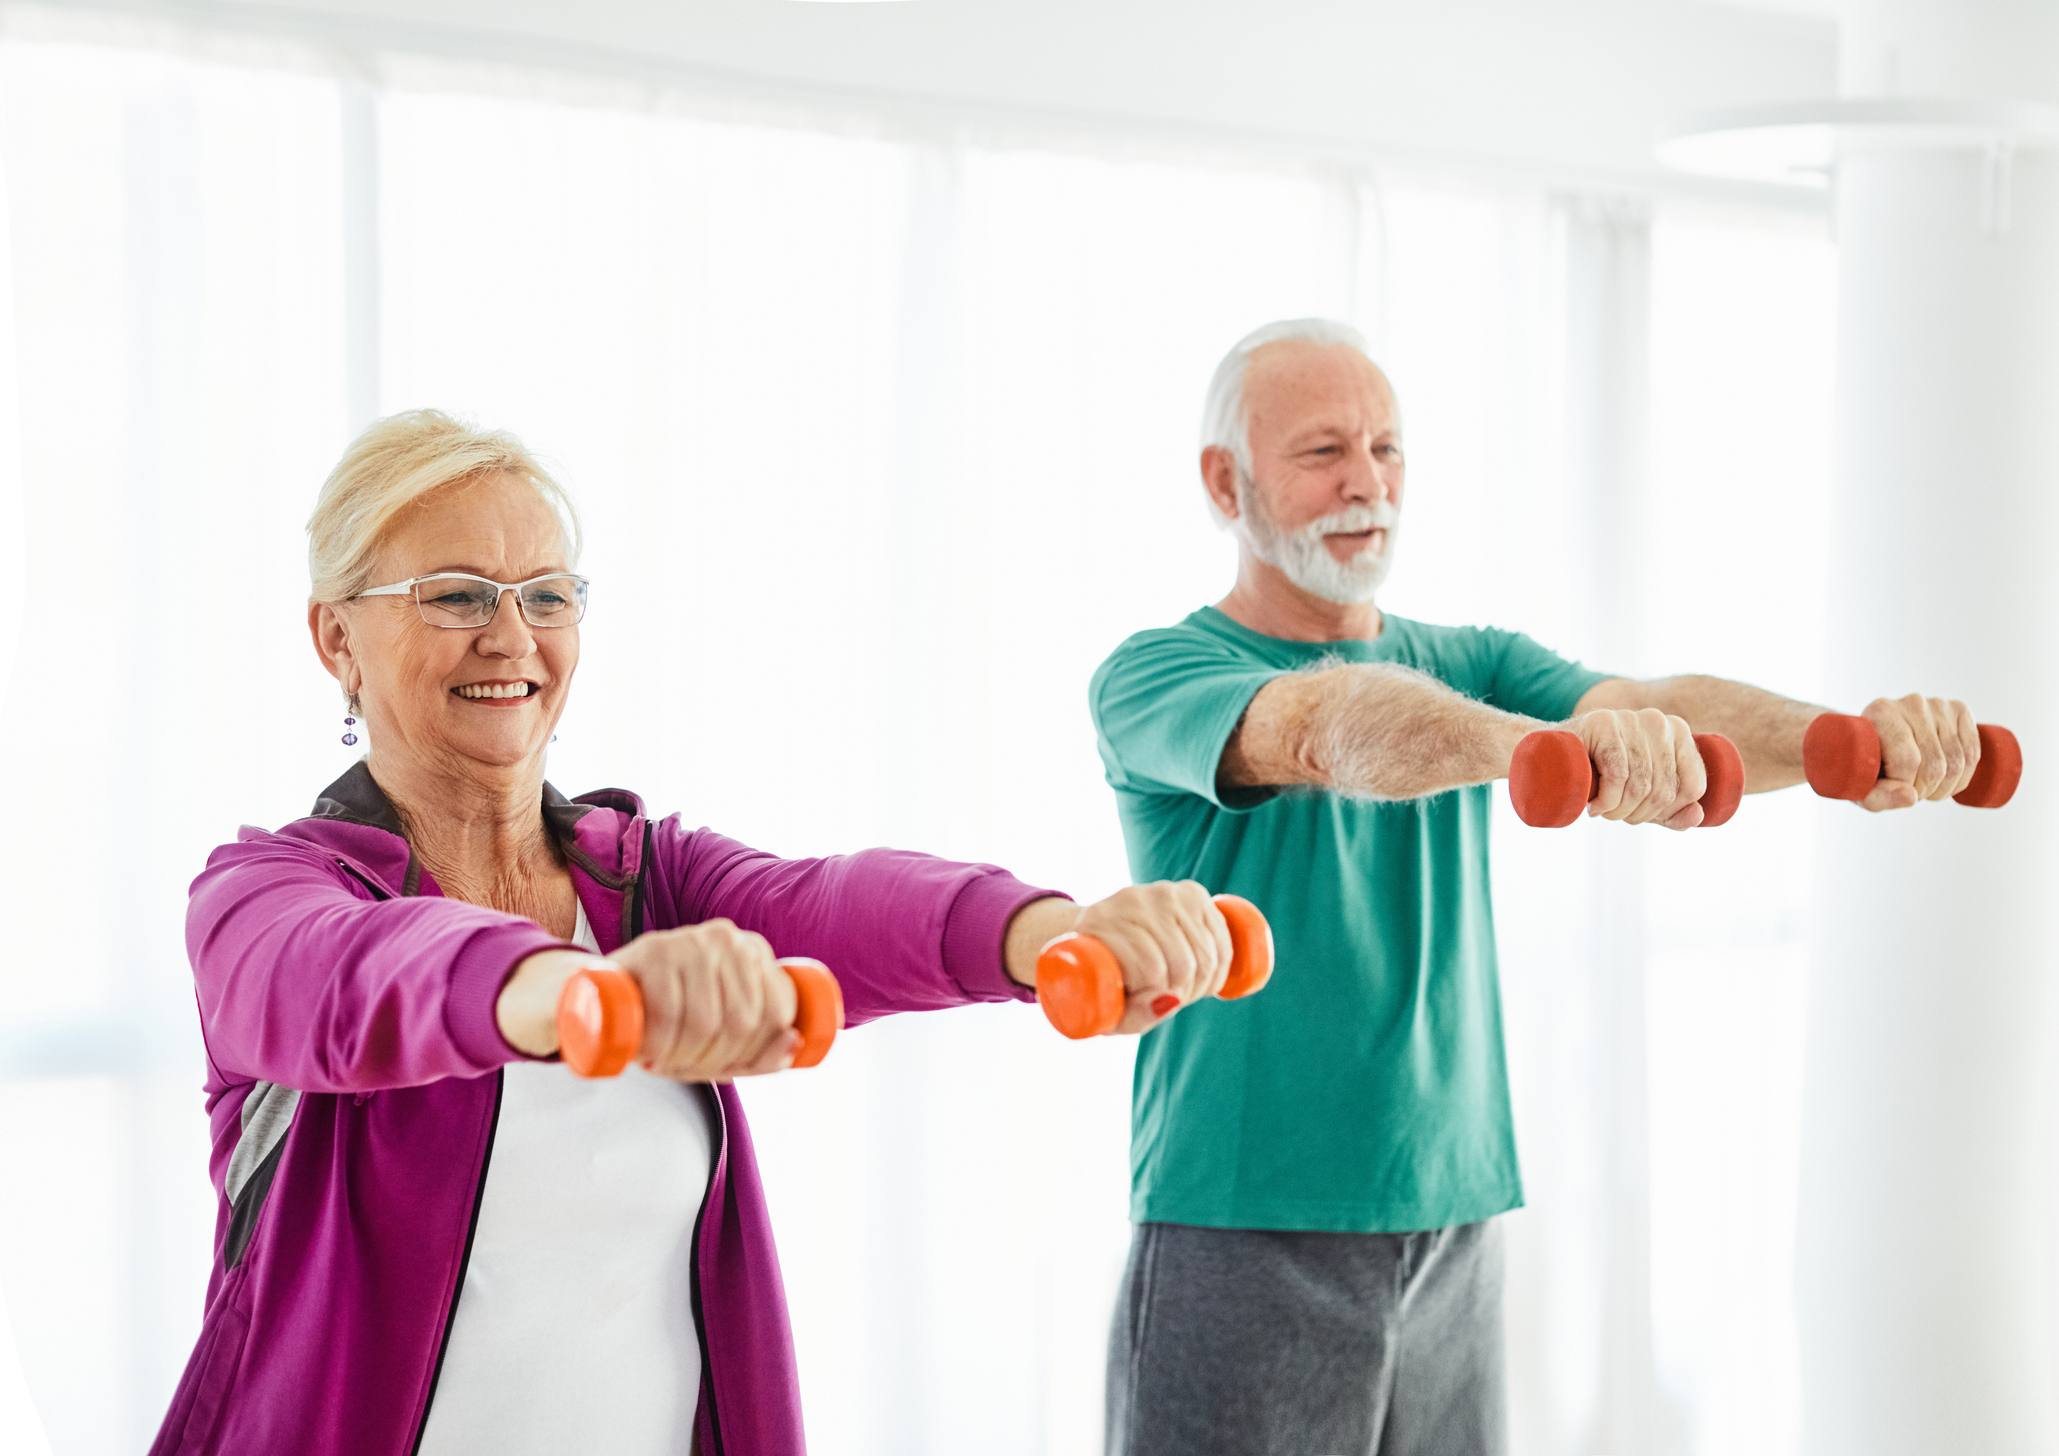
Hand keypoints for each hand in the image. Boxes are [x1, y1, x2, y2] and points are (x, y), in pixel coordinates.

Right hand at [498, 920, 799, 1080]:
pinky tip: (648, 1051)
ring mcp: (690, 940)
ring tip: (663, 1060)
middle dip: (714, 1060)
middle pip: (743, 1022)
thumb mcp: (723, 1043)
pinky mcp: (652, 949)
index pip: (778, 1014)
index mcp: (756, 954)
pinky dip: (660, 1046)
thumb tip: (795, 1045)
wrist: (600, 995)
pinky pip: (669, 1013)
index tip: (723, 1068)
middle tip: (684, 1067)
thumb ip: (765, 1052)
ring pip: (707, 1022)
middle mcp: (729, 939)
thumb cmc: (673, 1021)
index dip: (754, 1055)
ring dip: (682, 1058)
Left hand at [1073, 881, 1232, 1033]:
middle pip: (1183, 963)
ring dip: (1199, 984)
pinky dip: (1219, 969)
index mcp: (1099, 924)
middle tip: (1162, 997)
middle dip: (1180, 993)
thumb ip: (1133, 1014)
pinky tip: (1198, 975)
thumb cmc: (1103, 983)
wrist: (1102, 939)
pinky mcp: (1192, 893)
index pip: (1150, 968)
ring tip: (1177, 986)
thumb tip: (1171, 1000)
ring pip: (1206, 956)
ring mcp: (1164, 892)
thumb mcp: (1106, 1011)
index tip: (1140, 1000)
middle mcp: (1131, 899)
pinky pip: (1222, 943)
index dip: (1154, 996)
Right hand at [1569, 707, 1705, 830]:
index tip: (1642, 814)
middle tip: (1616, 815)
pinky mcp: (1603, 722)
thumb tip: (1698, 815)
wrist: (1549, 757)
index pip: (1693, 786)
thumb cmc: (1600, 776)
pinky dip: (1607, 799)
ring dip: (1619, 811)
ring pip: (1642, 784)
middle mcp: (1659, 721)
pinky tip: (1593, 806)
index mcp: (1678, 733)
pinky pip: (1618, 773)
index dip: (1669, 812)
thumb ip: (1673, 809)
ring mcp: (1631, 718)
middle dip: (1640, 815)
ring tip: (1603, 812)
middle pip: (1666, 789)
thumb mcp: (1642, 797)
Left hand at [1859, 693, 1978, 810]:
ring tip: (1927, 786)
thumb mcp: (1862, 785)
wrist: (1880, 740)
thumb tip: (1911, 797)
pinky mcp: (1959, 710)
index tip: (1897, 789)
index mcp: (1881, 714)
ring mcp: (1939, 705)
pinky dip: (1963, 776)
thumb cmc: (1868, 763)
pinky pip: (1973, 753)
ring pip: (1958, 762)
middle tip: (1914, 791)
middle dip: (1927, 790)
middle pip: (1936, 765)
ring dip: (1946, 787)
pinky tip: (1946, 777)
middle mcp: (1912, 704)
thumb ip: (1878, 797)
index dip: (1907, 786)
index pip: (1908, 761)